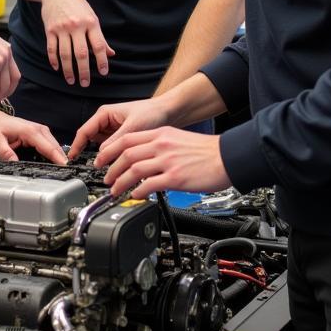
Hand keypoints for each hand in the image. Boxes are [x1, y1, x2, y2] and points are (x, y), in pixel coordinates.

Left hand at [0, 111, 67, 165]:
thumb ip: (4, 152)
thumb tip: (15, 163)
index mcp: (30, 131)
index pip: (49, 147)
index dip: (59, 159)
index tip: (67, 169)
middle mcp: (39, 129)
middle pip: (56, 147)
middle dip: (62, 160)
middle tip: (68, 174)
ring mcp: (40, 131)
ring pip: (55, 146)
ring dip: (60, 157)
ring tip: (63, 171)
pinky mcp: (40, 134)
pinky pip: (51, 145)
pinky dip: (55, 153)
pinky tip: (55, 162)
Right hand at [38, 0, 114, 86]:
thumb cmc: (77, 5)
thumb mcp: (92, 17)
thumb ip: (100, 37)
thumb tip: (110, 54)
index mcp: (91, 23)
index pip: (99, 45)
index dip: (102, 60)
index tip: (104, 72)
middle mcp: (77, 26)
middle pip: (81, 53)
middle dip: (84, 71)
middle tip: (85, 83)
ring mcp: (62, 28)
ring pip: (65, 54)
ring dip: (68, 70)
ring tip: (71, 80)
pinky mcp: (50, 30)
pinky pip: (52, 49)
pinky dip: (54, 60)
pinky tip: (58, 68)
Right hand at [67, 96, 170, 159]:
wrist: (168, 112)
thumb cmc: (152, 112)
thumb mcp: (132, 127)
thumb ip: (116, 141)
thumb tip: (102, 155)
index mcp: (104, 114)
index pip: (84, 131)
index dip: (76, 145)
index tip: (72, 158)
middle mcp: (106, 122)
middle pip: (91, 141)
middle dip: (92, 154)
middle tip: (95, 168)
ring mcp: (113, 131)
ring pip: (102, 148)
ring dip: (105, 157)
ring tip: (109, 168)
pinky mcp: (121, 138)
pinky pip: (112, 150)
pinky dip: (114, 157)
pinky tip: (119, 164)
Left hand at [95, 127, 228, 198]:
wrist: (227, 156)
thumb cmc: (206, 151)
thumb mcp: (178, 138)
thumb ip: (160, 145)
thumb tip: (144, 157)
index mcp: (161, 134)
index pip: (127, 139)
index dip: (111, 151)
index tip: (103, 160)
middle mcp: (162, 145)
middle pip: (126, 155)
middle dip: (112, 168)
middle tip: (107, 178)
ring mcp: (168, 161)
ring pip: (133, 170)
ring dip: (120, 182)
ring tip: (116, 190)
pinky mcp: (175, 177)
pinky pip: (149, 184)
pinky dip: (137, 191)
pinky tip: (135, 195)